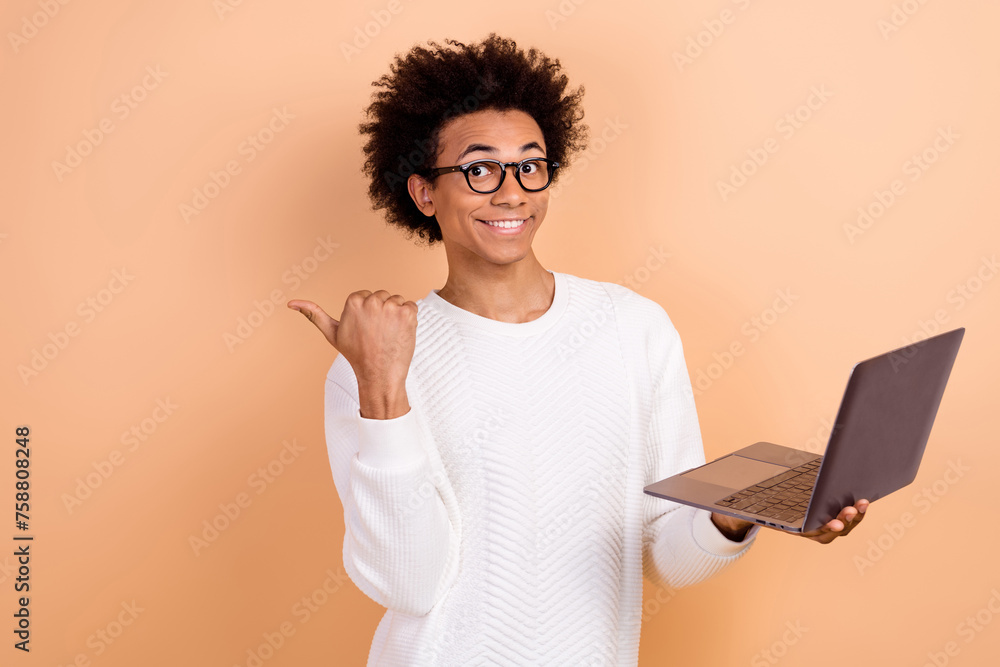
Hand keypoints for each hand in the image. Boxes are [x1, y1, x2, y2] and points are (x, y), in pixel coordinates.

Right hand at [288, 290, 416, 418]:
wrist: (379, 375)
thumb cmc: (356, 355)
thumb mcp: (332, 334)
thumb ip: (314, 315)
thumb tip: (291, 303)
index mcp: (354, 300)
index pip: (367, 296)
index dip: (368, 313)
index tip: (365, 329)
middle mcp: (372, 300)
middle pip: (383, 296)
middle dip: (382, 312)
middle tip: (377, 334)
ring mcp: (391, 306)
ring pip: (397, 301)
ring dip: (396, 315)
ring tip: (387, 335)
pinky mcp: (408, 313)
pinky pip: (411, 306)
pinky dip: (409, 319)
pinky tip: (399, 334)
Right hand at [711, 499, 868, 544]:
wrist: (746, 511)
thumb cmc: (744, 503)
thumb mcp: (740, 502)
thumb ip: (739, 502)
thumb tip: (726, 495)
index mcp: (786, 527)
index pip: (809, 532)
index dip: (824, 528)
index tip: (835, 521)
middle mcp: (802, 529)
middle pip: (830, 533)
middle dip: (845, 521)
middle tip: (853, 508)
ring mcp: (814, 524)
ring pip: (840, 528)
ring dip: (854, 518)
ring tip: (862, 503)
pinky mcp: (822, 515)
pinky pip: (841, 518)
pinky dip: (853, 512)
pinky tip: (860, 499)